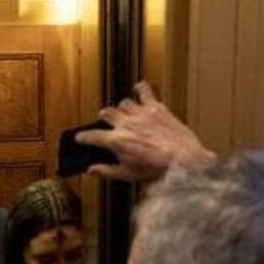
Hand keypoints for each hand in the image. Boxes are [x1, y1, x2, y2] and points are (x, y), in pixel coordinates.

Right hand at [77, 82, 215, 181]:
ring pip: (123, 103)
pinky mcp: (156, 108)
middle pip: (106, 113)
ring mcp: (140, 114)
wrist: (182, 159)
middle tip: (105, 121)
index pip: (92, 137)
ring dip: (122, 108)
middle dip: (104, 117)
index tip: (80, 138)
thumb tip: (92, 170)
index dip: (83, 138)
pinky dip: (141, 89)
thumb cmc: (157, 169)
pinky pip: (145, 92)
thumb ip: (107, 171)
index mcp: (117, 141)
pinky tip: (140, 88)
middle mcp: (126, 124)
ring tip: (124, 112)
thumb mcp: (128, 175)